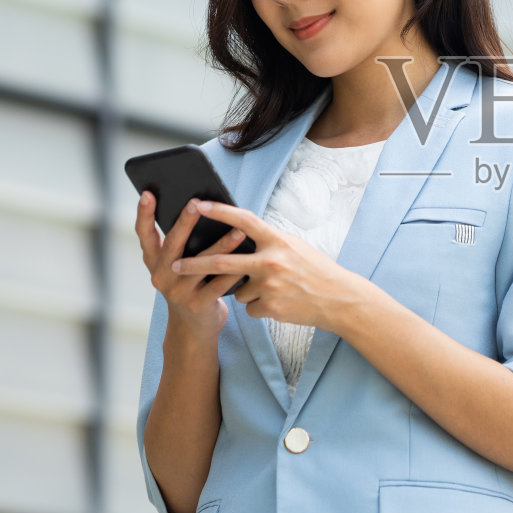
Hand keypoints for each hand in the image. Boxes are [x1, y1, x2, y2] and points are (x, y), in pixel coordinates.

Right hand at [136, 192, 247, 342]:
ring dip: (222, 245)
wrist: (194, 328)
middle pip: (172, 245)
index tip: (147, 193)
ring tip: (238, 230)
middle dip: (184, 223)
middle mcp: (161, 276)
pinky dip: (235, 270)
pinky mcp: (197, 305)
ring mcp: (178, 292)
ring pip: (201, 264)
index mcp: (155, 262)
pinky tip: (249, 259)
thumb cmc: (191, 286)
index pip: (144, 235)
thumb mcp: (179, 266)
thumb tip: (204, 208)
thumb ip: (184, 245)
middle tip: (195, 203)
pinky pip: (219, 284)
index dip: (144, 214)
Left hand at [168, 201, 372, 333]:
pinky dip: (258, 306)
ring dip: (245, 290)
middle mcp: (272, 262)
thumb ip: (266, 241)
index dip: (219, 212)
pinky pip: (249, 307)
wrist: (338, 299)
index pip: (243, 222)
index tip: (197, 205)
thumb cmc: (314, 269)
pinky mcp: (270, 308)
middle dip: (195, 264)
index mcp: (277, 241)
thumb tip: (236, 234)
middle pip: (223, 263)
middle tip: (175, 264)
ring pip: (237, 289)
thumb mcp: (293, 246)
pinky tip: (279, 302)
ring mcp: (270, 286)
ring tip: (274, 289)